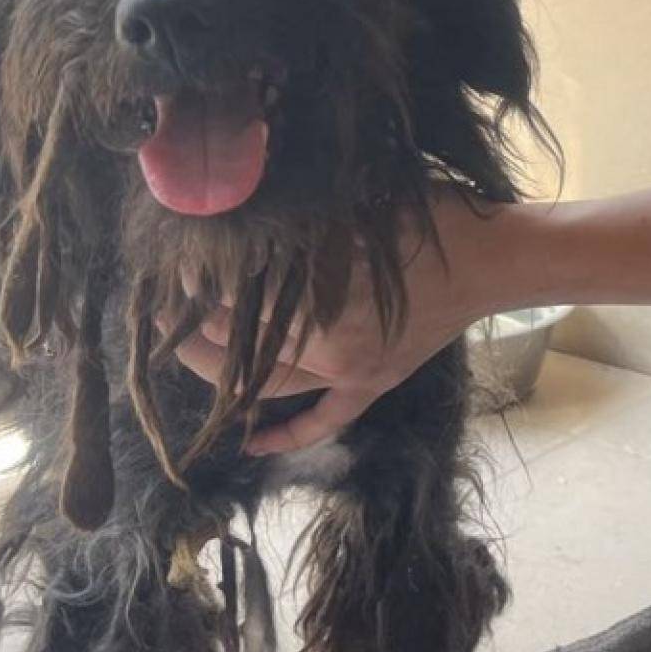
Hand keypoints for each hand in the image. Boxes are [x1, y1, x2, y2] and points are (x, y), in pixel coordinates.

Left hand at [173, 191, 503, 454]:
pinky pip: (326, 418)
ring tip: (183, 354)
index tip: (171, 267)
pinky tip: (253, 444)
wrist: (491, 256)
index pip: (238, 298)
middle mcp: (329, 343)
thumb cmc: (425, 217)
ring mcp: (352, 371)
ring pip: (270, 384)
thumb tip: (240, 210)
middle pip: (243, 344)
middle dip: (193, 326)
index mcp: (321, 295)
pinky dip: (290, 434)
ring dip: (224, 380)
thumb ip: (302, 220)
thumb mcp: (358, 206)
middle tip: (159, 307)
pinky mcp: (373, 383)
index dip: (197, 285)